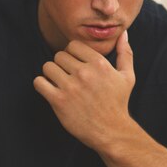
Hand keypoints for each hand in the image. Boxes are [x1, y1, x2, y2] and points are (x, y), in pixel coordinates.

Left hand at [33, 31, 134, 149]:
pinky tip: (50, 90)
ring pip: (48, 67)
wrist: (111, 132)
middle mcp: (84, 73)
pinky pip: (39, 82)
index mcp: (99, 63)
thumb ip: (125, 53)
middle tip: (68, 76)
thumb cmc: (118, 103)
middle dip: (62, 64)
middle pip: (59, 55)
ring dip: (51, 74)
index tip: (76, 65)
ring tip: (59, 83)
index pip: (73, 45)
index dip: (72, 54)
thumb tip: (124, 34)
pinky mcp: (58, 101)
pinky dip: (42, 84)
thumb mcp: (127, 77)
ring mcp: (70, 87)